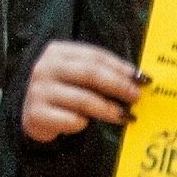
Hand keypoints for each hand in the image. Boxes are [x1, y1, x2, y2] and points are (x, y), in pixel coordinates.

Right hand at [22, 40, 143, 141]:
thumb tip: (138, 81)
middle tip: (137, 97)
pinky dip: (83, 123)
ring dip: (109, 109)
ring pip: (83, 100)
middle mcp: (45, 67)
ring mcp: (38, 91)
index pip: (96, 56)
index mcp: (58, 51)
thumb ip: (101, 73)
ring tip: (126, 116)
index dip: (122, 67)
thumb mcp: (77, 76)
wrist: (32, 114)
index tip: (143, 79)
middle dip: (119, 86)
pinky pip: (70, 120)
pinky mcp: (36, 114)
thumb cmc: (63, 92)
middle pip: (91, 74)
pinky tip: (87, 124)